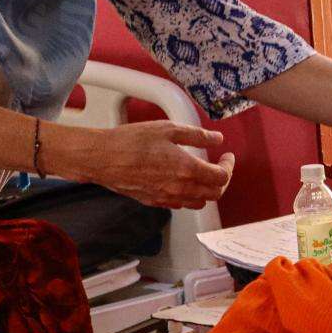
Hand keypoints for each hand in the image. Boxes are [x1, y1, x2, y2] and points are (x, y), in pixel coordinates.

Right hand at [45, 121, 234, 209]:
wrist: (102, 158)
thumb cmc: (132, 141)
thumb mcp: (168, 129)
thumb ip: (197, 135)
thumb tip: (217, 139)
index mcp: (187, 169)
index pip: (221, 178)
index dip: (229, 167)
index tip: (226, 156)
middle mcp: (179, 188)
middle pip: (214, 194)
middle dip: (222, 180)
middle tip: (219, 165)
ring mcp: (166, 198)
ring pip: (199, 202)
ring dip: (207, 190)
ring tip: (203, 173)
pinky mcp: (154, 202)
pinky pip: (181, 204)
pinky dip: (190, 195)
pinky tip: (183, 180)